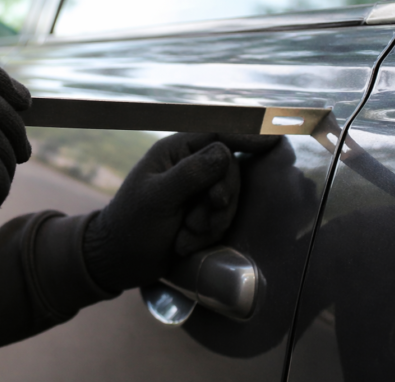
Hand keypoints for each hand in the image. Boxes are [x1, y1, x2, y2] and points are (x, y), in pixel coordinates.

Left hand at [82, 133, 280, 292]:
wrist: (119, 261)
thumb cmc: (131, 226)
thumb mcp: (158, 198)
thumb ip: (190, 174)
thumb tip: (225, 152)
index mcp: (175, 151)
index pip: (218, 133)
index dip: (248, 135)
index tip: (275, 140)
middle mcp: (190, 165)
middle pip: (230, 170)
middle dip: (219, 201)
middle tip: (196, 222)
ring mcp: (198, 190)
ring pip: (231, 198)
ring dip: (210, 223)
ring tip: (183, 237)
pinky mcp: (204, 213)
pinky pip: (224, 219)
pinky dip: (207, 235)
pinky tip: (183, 244)